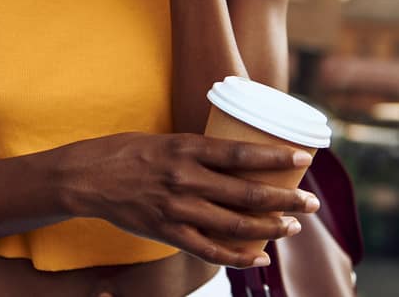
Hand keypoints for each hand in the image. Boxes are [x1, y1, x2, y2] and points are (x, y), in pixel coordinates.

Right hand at [58, 133, 319, 267]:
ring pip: (235, 224)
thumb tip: (235, 157)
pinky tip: (260, 258)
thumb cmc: (128, 152)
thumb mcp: (166, 140)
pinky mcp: (168, 232)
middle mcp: (186, 178)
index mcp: (187, 148)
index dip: (276, 156)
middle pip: (247, 192)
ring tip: (293, 226)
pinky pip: (210, 251)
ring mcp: (177, 208)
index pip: (241, 152)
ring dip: (270, 228)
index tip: (305, 157)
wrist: (88, 177)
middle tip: (311, 201)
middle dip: (285, 198)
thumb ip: (198, 151)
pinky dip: (239, 257)